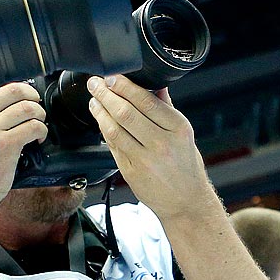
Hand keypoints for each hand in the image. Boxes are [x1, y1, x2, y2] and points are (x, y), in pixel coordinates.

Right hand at [0, 82, 47, 211]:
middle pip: (14, 91)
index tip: (24, 97)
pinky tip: (39, 139)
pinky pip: (32, 127)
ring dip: (39, 112)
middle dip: (32, 94)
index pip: (1, 89)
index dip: (19, 90)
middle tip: (36, 103)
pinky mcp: (8, 145)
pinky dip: (41, 130)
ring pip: (26, 108)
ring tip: (39, 121)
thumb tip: (4, 108)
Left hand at [84, 75, 215, 220]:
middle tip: (95, 83)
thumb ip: (166, 108)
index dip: (124, 87)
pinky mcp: (131, 173)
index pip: (146, 101)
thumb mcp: (184, 133)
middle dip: (106, 95)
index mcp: (178, 129)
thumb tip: (155, 84)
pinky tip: (100, 120)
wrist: (186, 202)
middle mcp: (162, 144)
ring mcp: (145, 160)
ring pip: (114, 130)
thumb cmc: (186, 166)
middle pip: (126, 113)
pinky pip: (113, 147)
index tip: (112, 77)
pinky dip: (104, 131)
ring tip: (94, 100)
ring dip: (100, 112)